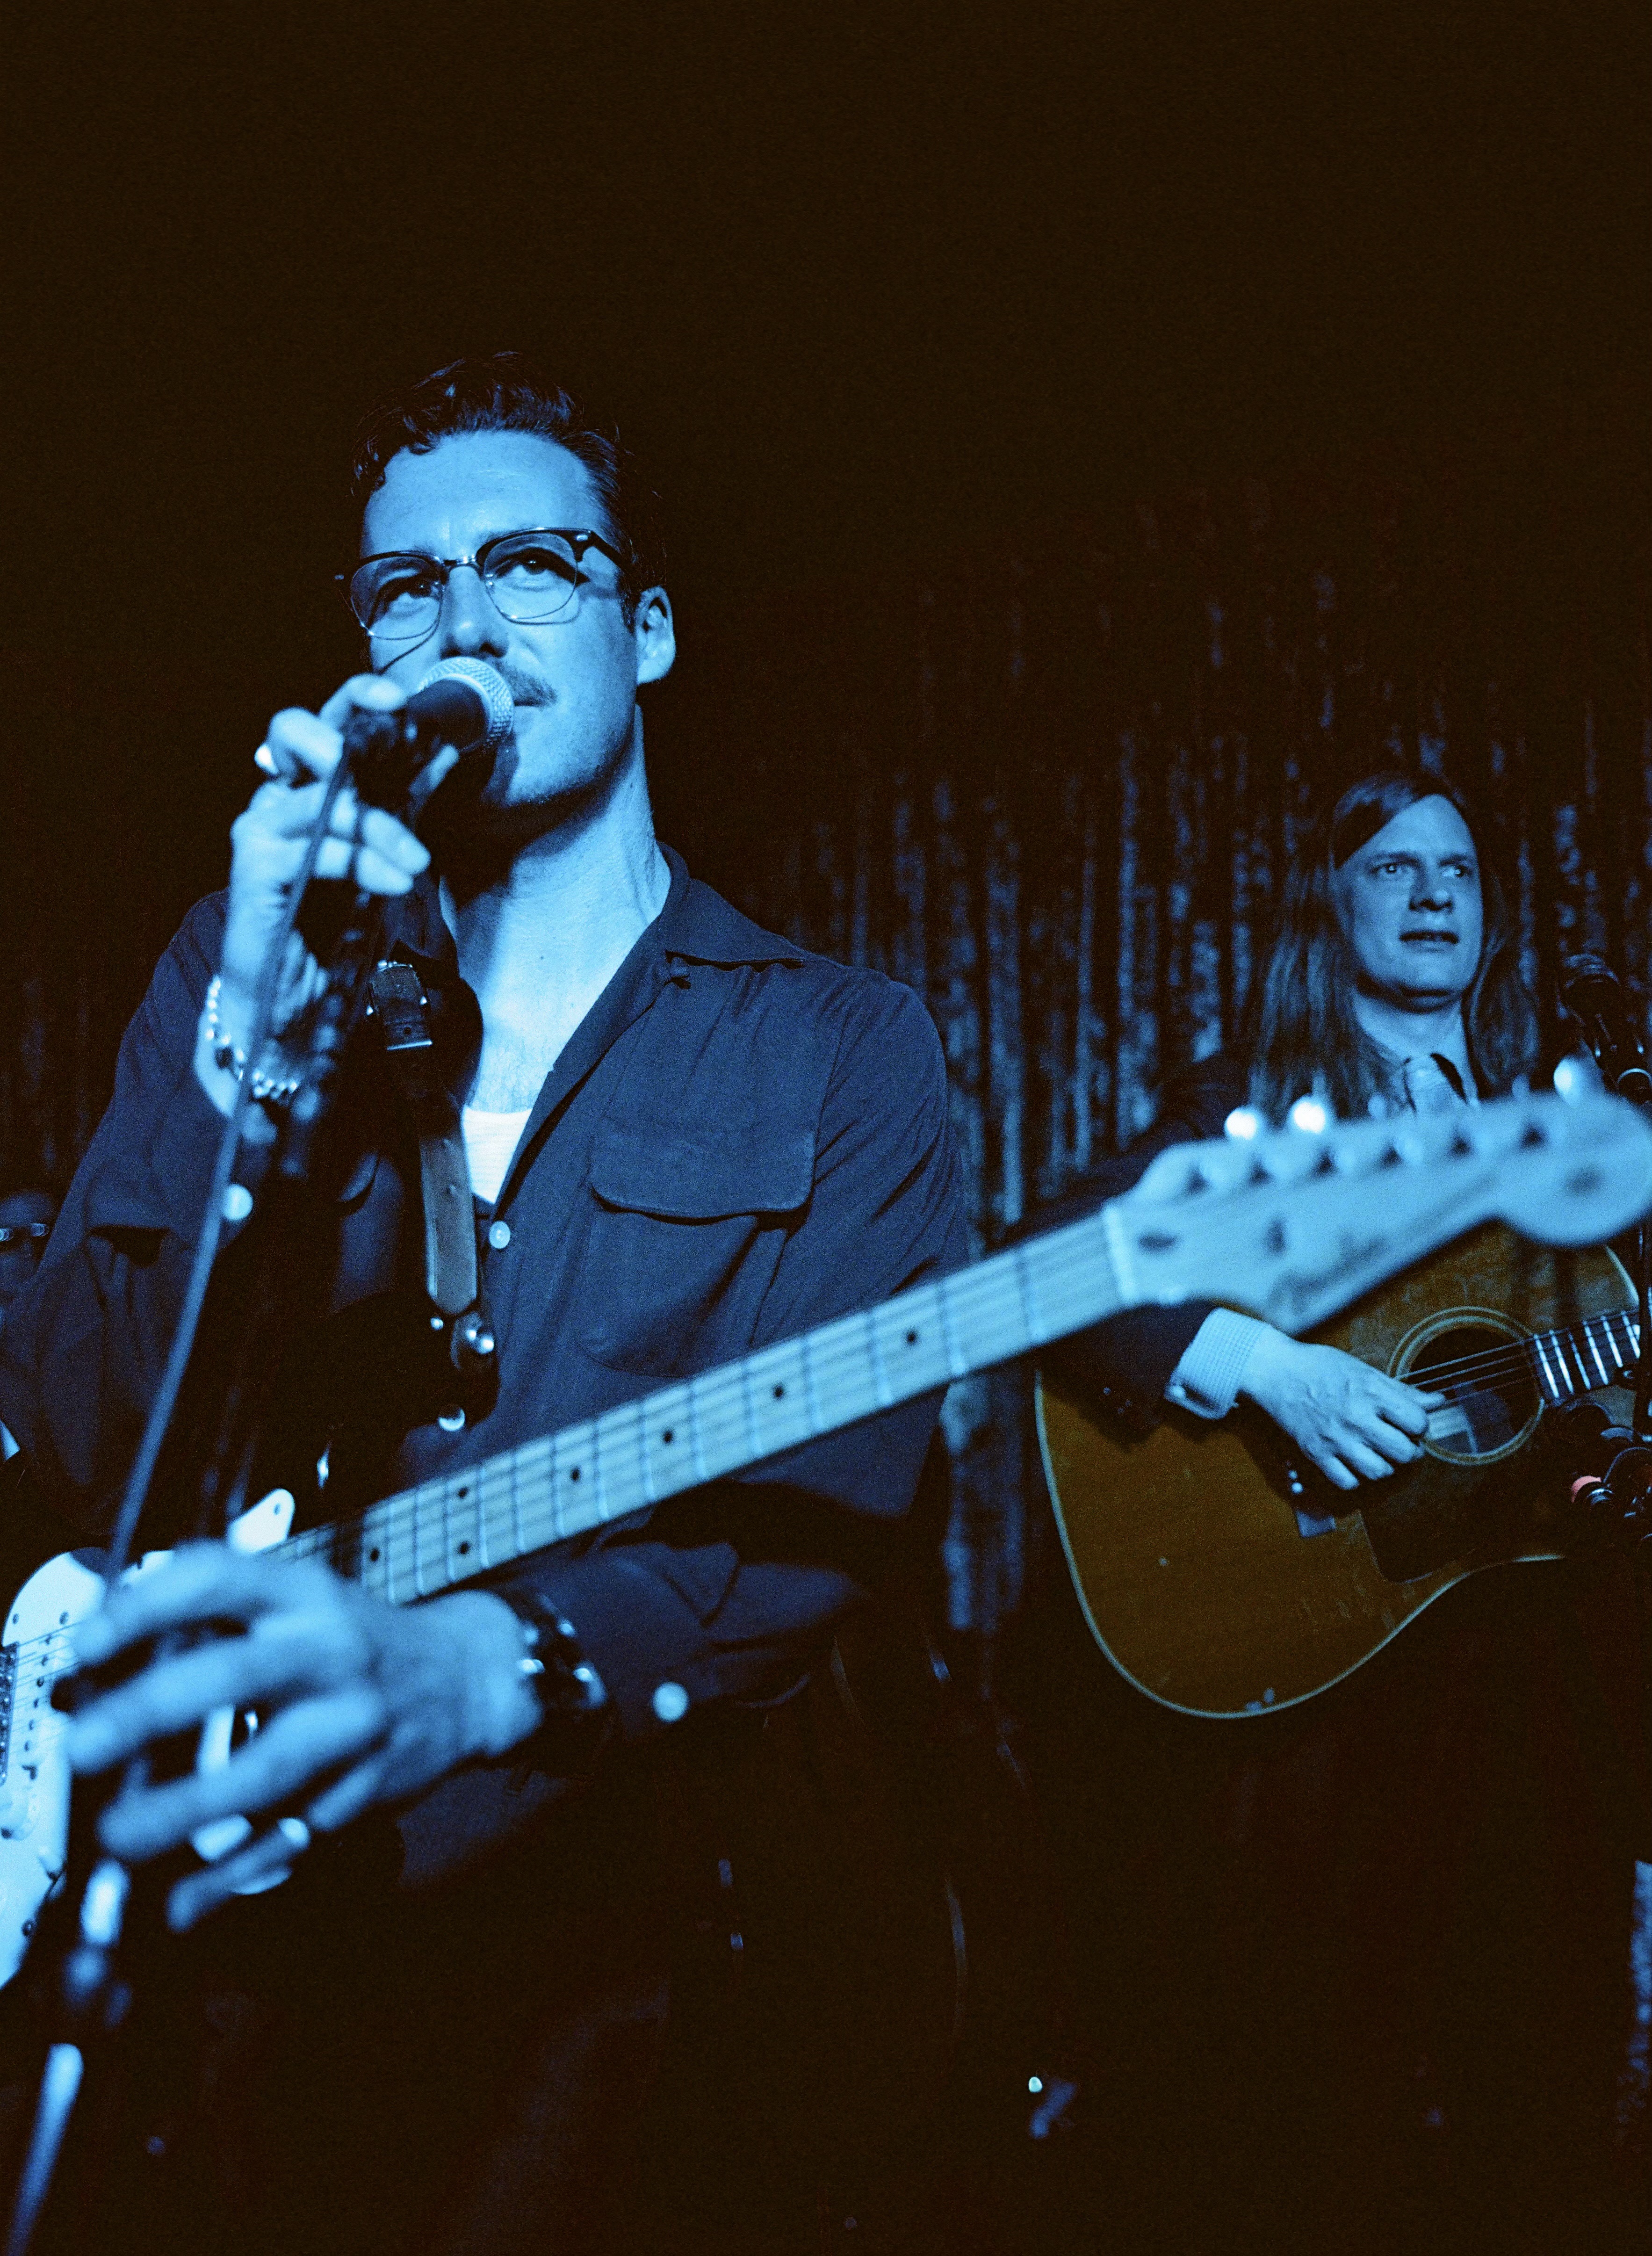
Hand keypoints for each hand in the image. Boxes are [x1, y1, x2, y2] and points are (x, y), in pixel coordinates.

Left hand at [66, 1546, 537, 1928]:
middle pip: (235, 1675)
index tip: (87, 1646)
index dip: (147, 1609)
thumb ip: (212, 1619)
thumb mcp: (298, 1599)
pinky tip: (185, 1898)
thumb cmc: (355, 1637)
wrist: (467, 1675)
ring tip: (122, 1834)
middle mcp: (330, 1652)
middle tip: (88, 1744)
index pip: (220, 1581)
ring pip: (266, 1769)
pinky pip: (293, 1834)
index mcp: (304, 1595)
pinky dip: (235, 1871)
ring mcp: (353, 1724)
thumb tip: (101, 1668)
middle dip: (154, 1710)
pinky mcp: (365, 1788)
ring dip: (188, 1807)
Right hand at [199, 676, 444, 1110]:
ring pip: (321, 794)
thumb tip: (445, 749)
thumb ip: (408, 802)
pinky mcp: (257, 868)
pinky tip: (396, 884)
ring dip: (380, 825)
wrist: (298, 1000)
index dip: (358, 696)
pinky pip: (317, 846)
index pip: (327, 720)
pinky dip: (364, 861)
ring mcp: (261, 829)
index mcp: (311, 786)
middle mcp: (279, 797)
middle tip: (394, 760)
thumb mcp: (387, 854)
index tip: (401, 697)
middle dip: (349, 735)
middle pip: (295, 728)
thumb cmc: (339, 924)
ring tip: (416, 863)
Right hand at [1238, 1332, 1440, 1491]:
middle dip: (1409, 1450)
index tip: (1410, 1423)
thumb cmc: (1321, 1367)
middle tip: (1400, 1443)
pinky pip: (1347, 1482)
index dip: (1419, 1425)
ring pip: (1379, 1471)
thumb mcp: (1364, 1371)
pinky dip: (1355, 1477)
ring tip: (1378, 1454)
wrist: (1276, 1371)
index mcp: (1371, 1392)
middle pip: (1404, 1453)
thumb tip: (1438, 1402)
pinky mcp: (1316, 1453)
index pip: (1418, 1422)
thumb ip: (1402, 1390)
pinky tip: (1353, 1462)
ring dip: (1384, 1466)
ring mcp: (1335, 1438)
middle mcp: (1356, 1417)